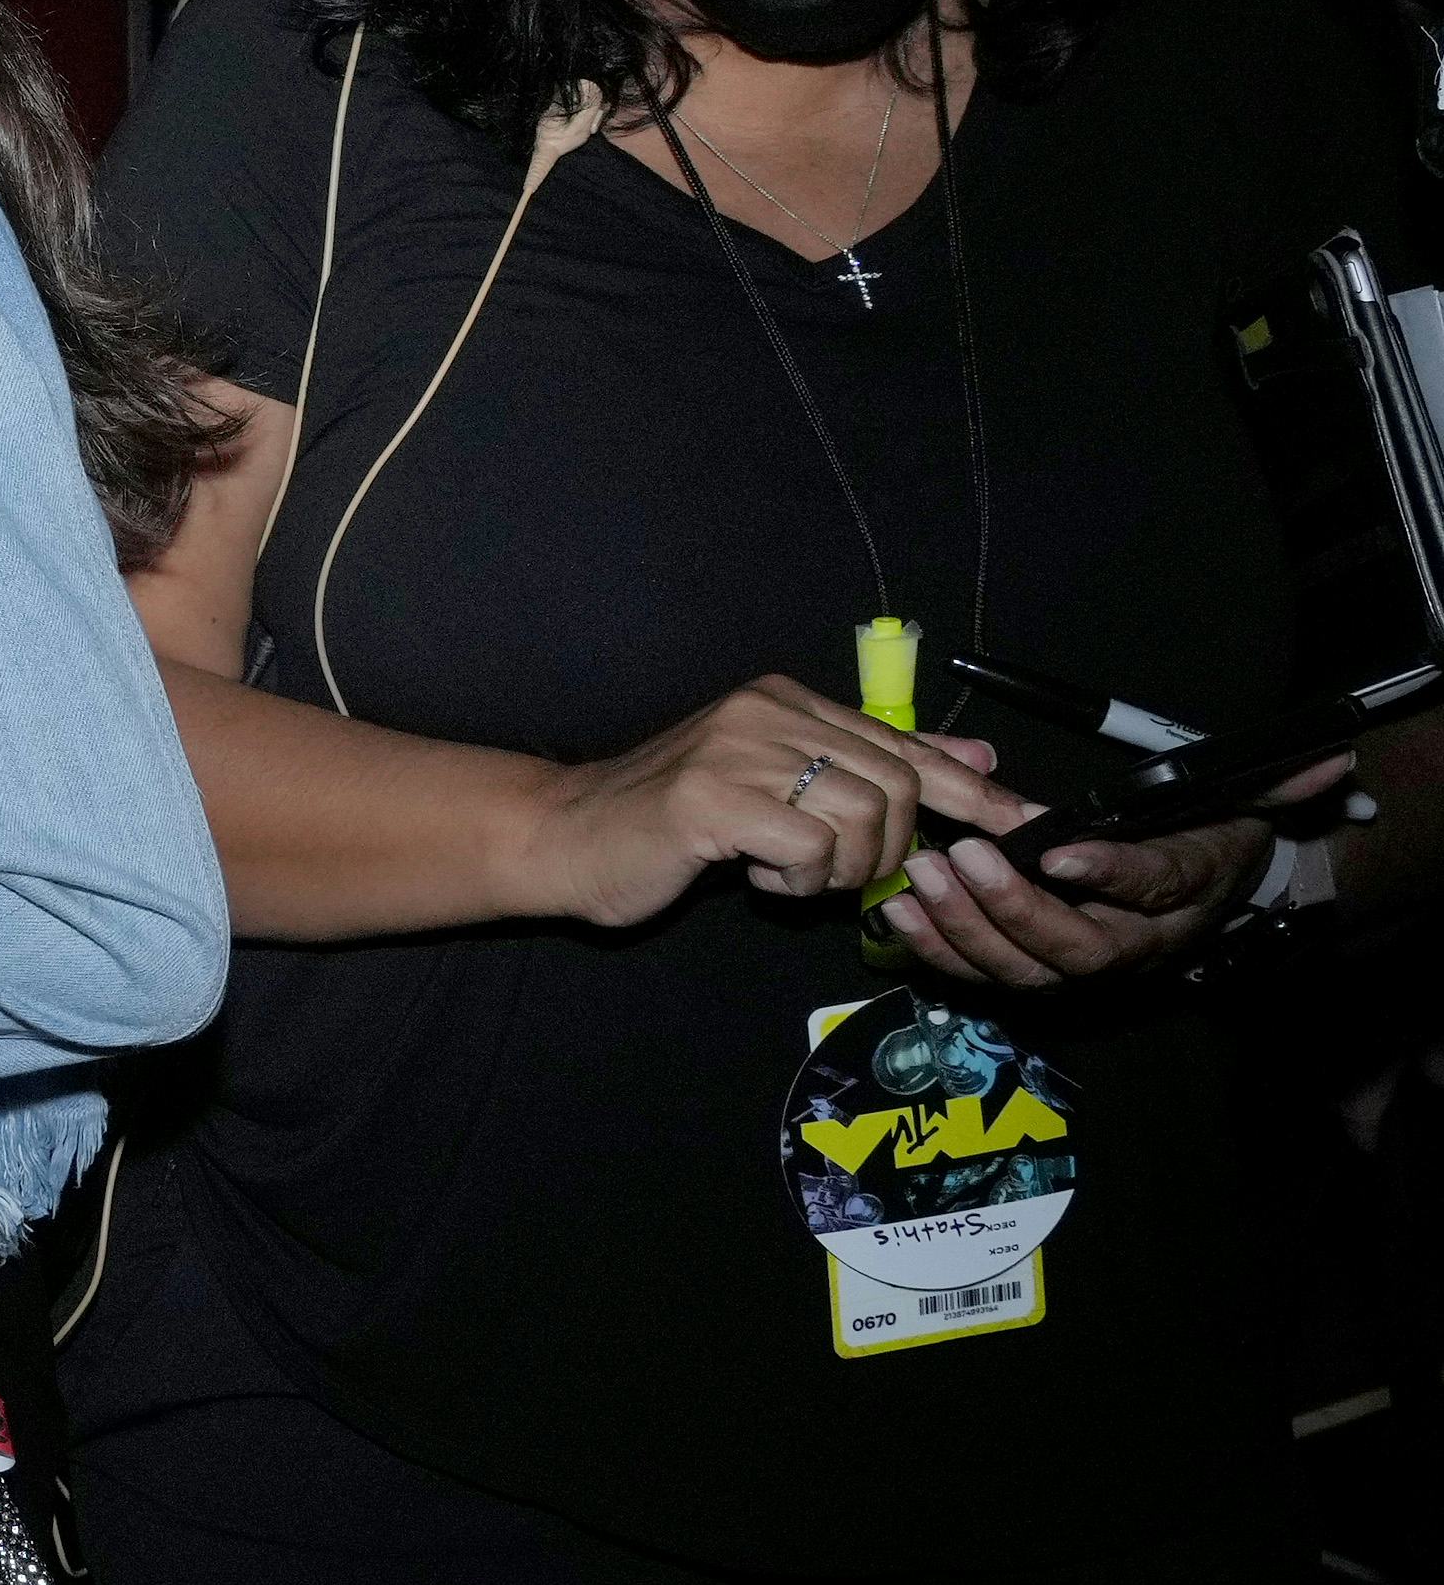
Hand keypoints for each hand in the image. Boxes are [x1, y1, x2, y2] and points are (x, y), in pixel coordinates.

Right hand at [515, 674, 1030, 926]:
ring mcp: (735, 751)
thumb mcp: (778, 786)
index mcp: (784, 701)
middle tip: (842, 876)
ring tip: (789, 874)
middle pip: (893, 785)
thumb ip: (867, 768)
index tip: (1020, 823)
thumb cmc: (672, 822)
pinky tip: (755, 877)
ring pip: (859, 821)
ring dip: (839, 871)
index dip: (969, 789)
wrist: (565, 837)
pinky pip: (808, 852)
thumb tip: (977, 760)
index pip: (903, 743)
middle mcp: (765, 712)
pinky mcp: (710, 801)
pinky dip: (795, 883)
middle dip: (887, 849)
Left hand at [884, 752, 1345, 986]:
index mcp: (1182, 898)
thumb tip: (1329, 760)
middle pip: (1073, 948)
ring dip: (962, 929)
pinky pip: (983, 974)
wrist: (1209, 893)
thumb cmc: (1211, 838)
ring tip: (918, 878)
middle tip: (958, 856)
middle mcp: (1133, 945)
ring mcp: (1080, 967)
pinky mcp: (1033, 970)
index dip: (1108, 875)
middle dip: (1011, 907)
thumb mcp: (1246, 805)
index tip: (1060, 851)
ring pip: (1022, 971)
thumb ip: (1280, 784)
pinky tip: (897, 910)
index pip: (1150, 888)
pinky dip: (937, 948)